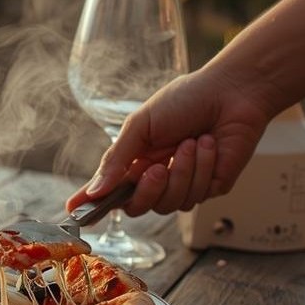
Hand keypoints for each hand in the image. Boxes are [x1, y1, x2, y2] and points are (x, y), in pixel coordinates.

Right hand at [67, 69, 276, 215]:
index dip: (91, 203)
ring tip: (192, 142)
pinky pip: (197, 195)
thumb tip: (94, 191)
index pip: (109, 189)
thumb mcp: (141, 124)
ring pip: (170, 204)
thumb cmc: (185, 100)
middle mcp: (157, 176)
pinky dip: (203, 168)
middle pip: (139, 207)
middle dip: (148, 190)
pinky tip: (210, 145)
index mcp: (135, 159)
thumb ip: (117, 159)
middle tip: (158, 167)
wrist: (231, 92)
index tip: (73, 212)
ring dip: (182, 172)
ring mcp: (184, 184)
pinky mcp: (211, 187)